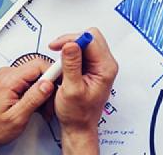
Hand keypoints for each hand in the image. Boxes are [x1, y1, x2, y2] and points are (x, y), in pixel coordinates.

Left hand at [0, 59, 55, 150]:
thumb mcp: (17, 117)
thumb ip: (33, 98)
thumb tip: (47, 83)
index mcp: (8, 80)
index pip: (38, 65)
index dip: (54, 73)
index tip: (62, 83)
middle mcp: (7, 75)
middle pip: (39, 70)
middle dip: (49, 87)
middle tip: (50, 104)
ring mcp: (9, 78)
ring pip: (37, 77)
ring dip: (44, 92)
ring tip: (43, 109)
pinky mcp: (11, 82)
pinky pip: (31, 82)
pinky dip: (37, 93)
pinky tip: (37, 106)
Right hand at [47, 28, 118, 154]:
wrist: (79, 125)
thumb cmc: (77, 113)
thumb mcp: (71, 89)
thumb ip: (71, 65)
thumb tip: (70, 44)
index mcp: (105, 68)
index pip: (91, 39)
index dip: (72, 39)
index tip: (57, 46)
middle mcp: (106, 64)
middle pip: (90, 37)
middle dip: (71, 41)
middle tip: (56, 51)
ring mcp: (99, 66)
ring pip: (85, 43)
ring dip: (69, 49)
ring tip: (59, 65)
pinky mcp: (92, 68)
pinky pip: (81, 53)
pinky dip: (69, 56)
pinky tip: (62, 67)